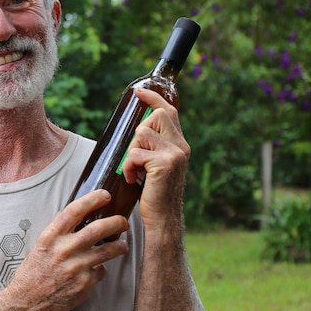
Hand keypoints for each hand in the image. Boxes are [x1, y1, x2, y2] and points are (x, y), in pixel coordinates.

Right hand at [5, 189, 129, 310]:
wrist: (27, 300)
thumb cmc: (33, 271)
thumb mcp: (40, 245)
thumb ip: (56, 230)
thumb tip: (69, 214)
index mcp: (51, 237)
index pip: (75, 210)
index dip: (93, 199)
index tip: (105, 196)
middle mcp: (64, 250)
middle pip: (98, 229)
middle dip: (116, 222)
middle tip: (123, 222)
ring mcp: (76, 267)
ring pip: (107, 251)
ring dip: (119, 246)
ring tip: (122, 245)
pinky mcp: (84, 284)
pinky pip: (100, 271)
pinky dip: (100, 269)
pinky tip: (95, 270)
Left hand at [120, 88, 190, 228]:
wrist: (162, 219)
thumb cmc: (154, 194)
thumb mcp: (156, 166)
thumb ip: (154, 147)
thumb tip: (139, 130)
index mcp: (180, 145)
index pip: (169, 112)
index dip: (154, 99)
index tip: (139, 92)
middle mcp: (181, 146)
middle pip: (154, 117)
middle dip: (138, 135)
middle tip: (137, 158)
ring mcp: (175, 154)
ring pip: (142, 134)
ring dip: (131, 153)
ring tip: (135, 171)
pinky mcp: (164, 163)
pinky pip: (135, 153)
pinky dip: (128, 167)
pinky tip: (134, 180)